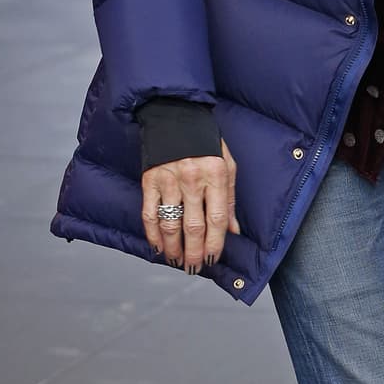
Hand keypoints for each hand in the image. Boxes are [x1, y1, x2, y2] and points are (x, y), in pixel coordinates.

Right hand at [142, 141, 239, 272]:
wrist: (175, 114)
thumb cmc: (206, 142)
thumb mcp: (227, 165)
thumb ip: (229, 199)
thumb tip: (233, 230)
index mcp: (215, 175)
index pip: (217, 218)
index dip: (215, 243)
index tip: (214, 259)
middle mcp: (192, 179)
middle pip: (193, 226)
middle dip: (195, 253)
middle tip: (195, 268)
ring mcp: (169, 180)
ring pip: (170, 224)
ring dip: (174, 248)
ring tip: (177, 261)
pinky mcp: (149, 180)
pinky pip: (149, 213)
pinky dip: (152, 234)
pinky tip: (157, 247)